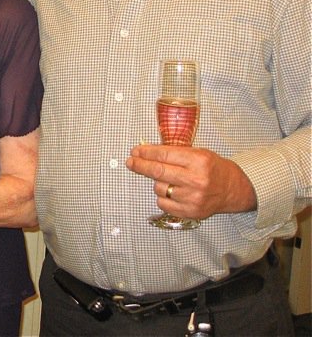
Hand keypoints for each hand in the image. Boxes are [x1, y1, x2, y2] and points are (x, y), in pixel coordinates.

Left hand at [127, 144, 256, 219]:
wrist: (233, 189)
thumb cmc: (213, 168)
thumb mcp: (197, 153)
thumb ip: (173, 153)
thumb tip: (146, 151)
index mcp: (198, 161)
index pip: (164, 155)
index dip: (146, 153)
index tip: (135, 151)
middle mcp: (196, 180)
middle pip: (158, 172)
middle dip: (140, 165)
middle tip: (130, 162)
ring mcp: (193, 198)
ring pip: (159, 188)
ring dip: (157, 183)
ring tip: (169, 180)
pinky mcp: (190, 212)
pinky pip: (163, 204)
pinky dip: (162, 197)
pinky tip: (171, 192)